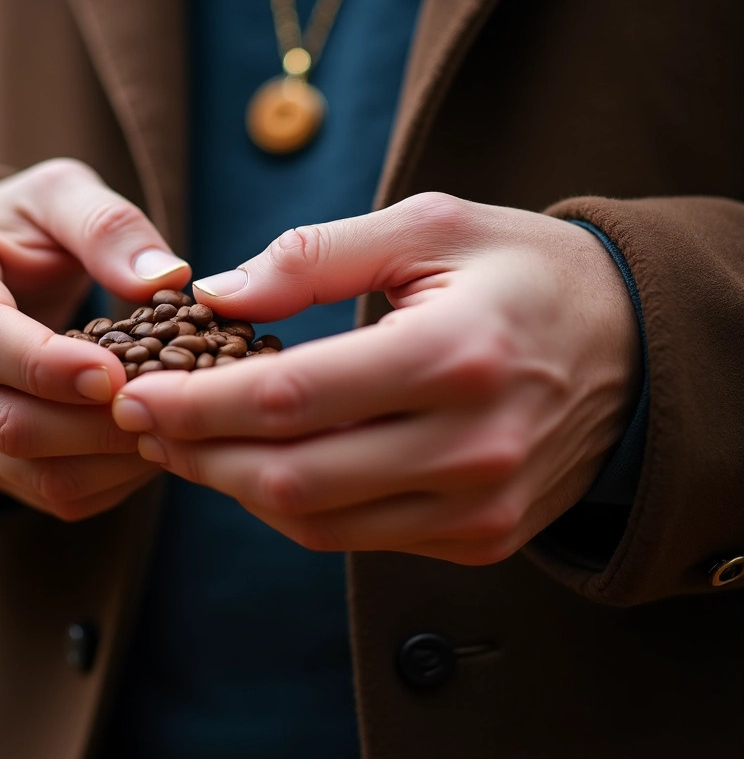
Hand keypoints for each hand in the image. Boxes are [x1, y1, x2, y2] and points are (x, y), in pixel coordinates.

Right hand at [0, 158, 190, 519]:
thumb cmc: (22, 227)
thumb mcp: (58, 195)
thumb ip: (107, 226)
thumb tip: (166, 279)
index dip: (48, 365)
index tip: (116, 373)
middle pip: (5, 419)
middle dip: (96, 423)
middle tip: (172, 404)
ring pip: (28, 469)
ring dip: (109, 459)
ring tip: (173, 425)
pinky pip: (45, 493)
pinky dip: (107, 480)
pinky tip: (150, 445)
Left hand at [111, 193, 640, 563]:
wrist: (632, 345)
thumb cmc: (521, 270)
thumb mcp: (430, 226)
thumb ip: (316, 256)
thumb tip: (214, 294)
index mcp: (454, 356)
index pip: (290, 400)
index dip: (196, 404)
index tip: (132, 391)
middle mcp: (470, 447)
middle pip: (292, 478)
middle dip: (197, 454)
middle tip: (140, 421)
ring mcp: (479, 505)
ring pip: (316, 523)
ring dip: (232, 487)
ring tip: (181, 443)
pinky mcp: (479, 536)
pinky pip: (356, 539)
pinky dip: (291, 507)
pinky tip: (255, 464)